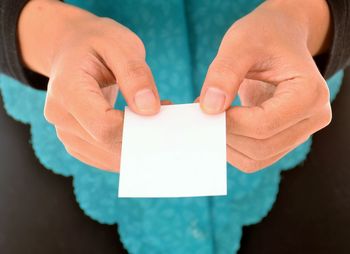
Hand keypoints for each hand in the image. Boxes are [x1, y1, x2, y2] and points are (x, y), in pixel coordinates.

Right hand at [19, 1, 160, 170]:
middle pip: (107, 144)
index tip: (159, 111)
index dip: (136, 126)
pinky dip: (125, 148)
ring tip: (148, 117)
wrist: (72, 49)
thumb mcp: (120, 45)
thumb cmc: (96, 43)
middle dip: (141, 134)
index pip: (104, 126)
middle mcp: (60, 115)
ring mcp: (65, 131)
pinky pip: (104, 158)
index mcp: (67, 89)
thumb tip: (149, 109)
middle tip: (162, 112)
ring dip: (135, 144)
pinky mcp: (75, 141)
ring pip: (107, 156)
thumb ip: (135, 75)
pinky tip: (135, 128)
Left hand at [199, 0, 331, 171]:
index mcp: (310, 93)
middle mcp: (312, 118)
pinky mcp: (283, 139)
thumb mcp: (241, 43)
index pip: (263, 125)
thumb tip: (210, 108)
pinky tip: (223, 124)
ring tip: (213, 115)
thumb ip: (224, 73)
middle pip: (260, 146)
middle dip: (225, 133)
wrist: (279, 38)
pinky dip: (232, 148)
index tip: (204, 104)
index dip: (228, 121)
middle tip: (203, 110)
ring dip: (226, 143)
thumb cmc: (264, 36)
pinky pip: (254, 158)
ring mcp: (299, 133)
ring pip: (256, 158)